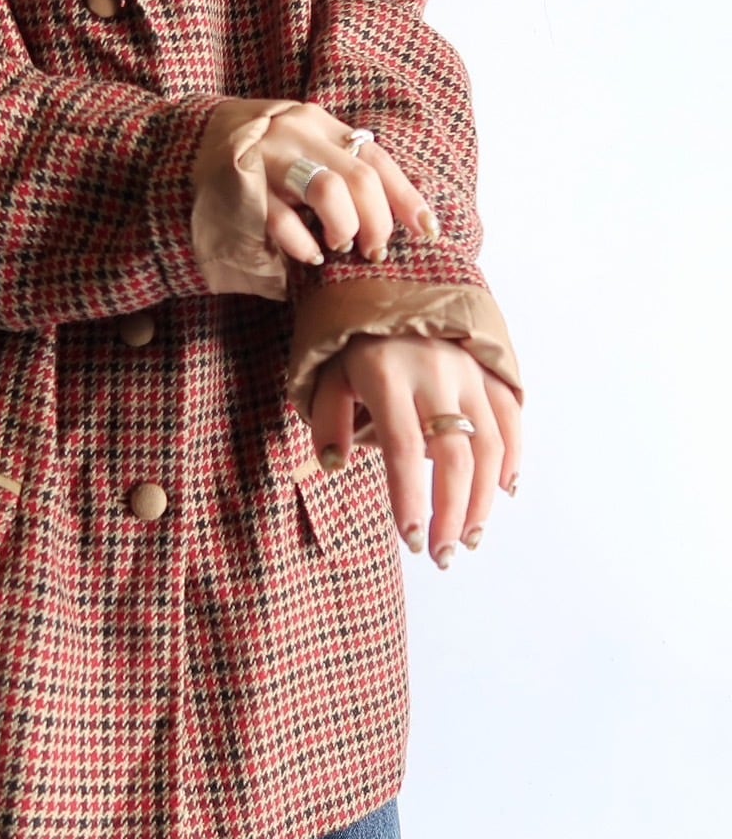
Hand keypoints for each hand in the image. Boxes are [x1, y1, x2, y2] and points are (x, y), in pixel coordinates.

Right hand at [254, 102, 439, 266]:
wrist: (186, 145)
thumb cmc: (256, 159)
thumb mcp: (301, 150)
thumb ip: (338, 168)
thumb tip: (394, 216)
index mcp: (319, 124)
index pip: (376, 160)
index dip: (406, 199)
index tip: (427, 231)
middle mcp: (297, 134)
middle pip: (359, 179)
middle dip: (377, 223)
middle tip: (374, 251)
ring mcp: (268, 158)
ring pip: (328, 191)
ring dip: (344, 228)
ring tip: (339, 246)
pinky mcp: (242, 187)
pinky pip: (284, 221)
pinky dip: (304, 245)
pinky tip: (309, 255)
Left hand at [307, 333, 521, 567]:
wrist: (391, 283)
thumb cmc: (352, 339)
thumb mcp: (325, 371)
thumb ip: (327, 418)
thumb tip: (333, 464)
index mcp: (386, 374)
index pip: (401, 448)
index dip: (409, 498)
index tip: (412, 540)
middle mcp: (434, 372)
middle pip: (453, 455)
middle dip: (452, 513)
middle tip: (445, 555)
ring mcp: (468, 368)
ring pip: (489, 443)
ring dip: (484, 498)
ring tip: (471, 537)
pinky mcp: (489, 366)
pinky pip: (510, 416)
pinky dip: (512, 457)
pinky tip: (504, 492)